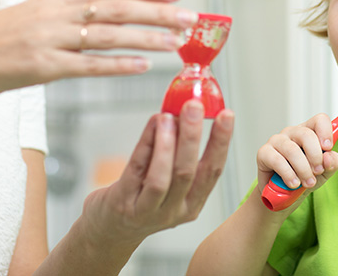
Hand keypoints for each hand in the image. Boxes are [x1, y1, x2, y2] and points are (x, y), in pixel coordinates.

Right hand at [0, 0, 197, 100]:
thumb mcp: (35, 15)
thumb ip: (70, 13)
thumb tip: (105, 13)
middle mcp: (57, 14)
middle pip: (117, 9)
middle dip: (157, 13)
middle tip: (189, 18)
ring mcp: (50, 40)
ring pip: (108, 36)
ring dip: (146, 38)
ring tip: (175, 43)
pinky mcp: (43, 67)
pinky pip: (87, 66)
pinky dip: (117, 66)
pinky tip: (142, 67)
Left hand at [79, 101, 233, 257]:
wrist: (110, 230)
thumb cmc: (143, 200)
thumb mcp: (171, 185)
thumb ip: (180, 154)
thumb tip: (187, 112)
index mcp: (193, 203)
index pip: (213, 171)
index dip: (221, 142)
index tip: (227, 115)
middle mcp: (174, 210)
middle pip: (188, 172)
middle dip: (193, 137)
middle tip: (195, 107)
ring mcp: (148, 210)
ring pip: (163, 177)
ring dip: (168, 144)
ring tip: (169, 116)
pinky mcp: (123, 203)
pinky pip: (136, 170)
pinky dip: (146, 144)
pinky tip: (152, 124)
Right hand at [256, 113, 337, 192]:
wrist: (283, 196)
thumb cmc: (303, 178)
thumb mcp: (324, 172)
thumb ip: (332, 163)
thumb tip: (328, 157)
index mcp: (308, 132)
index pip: (319, 120)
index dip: (325, 132)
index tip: (328, 148)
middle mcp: (292, 133)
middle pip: (306, 135)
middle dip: (315, 156)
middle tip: (318, 171)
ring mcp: (277, 141)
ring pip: (292, 150)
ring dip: (303, 170)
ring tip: (308, 182)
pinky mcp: (264, 153)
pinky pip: (278, 161)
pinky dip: (289, 175)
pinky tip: (294, 183)